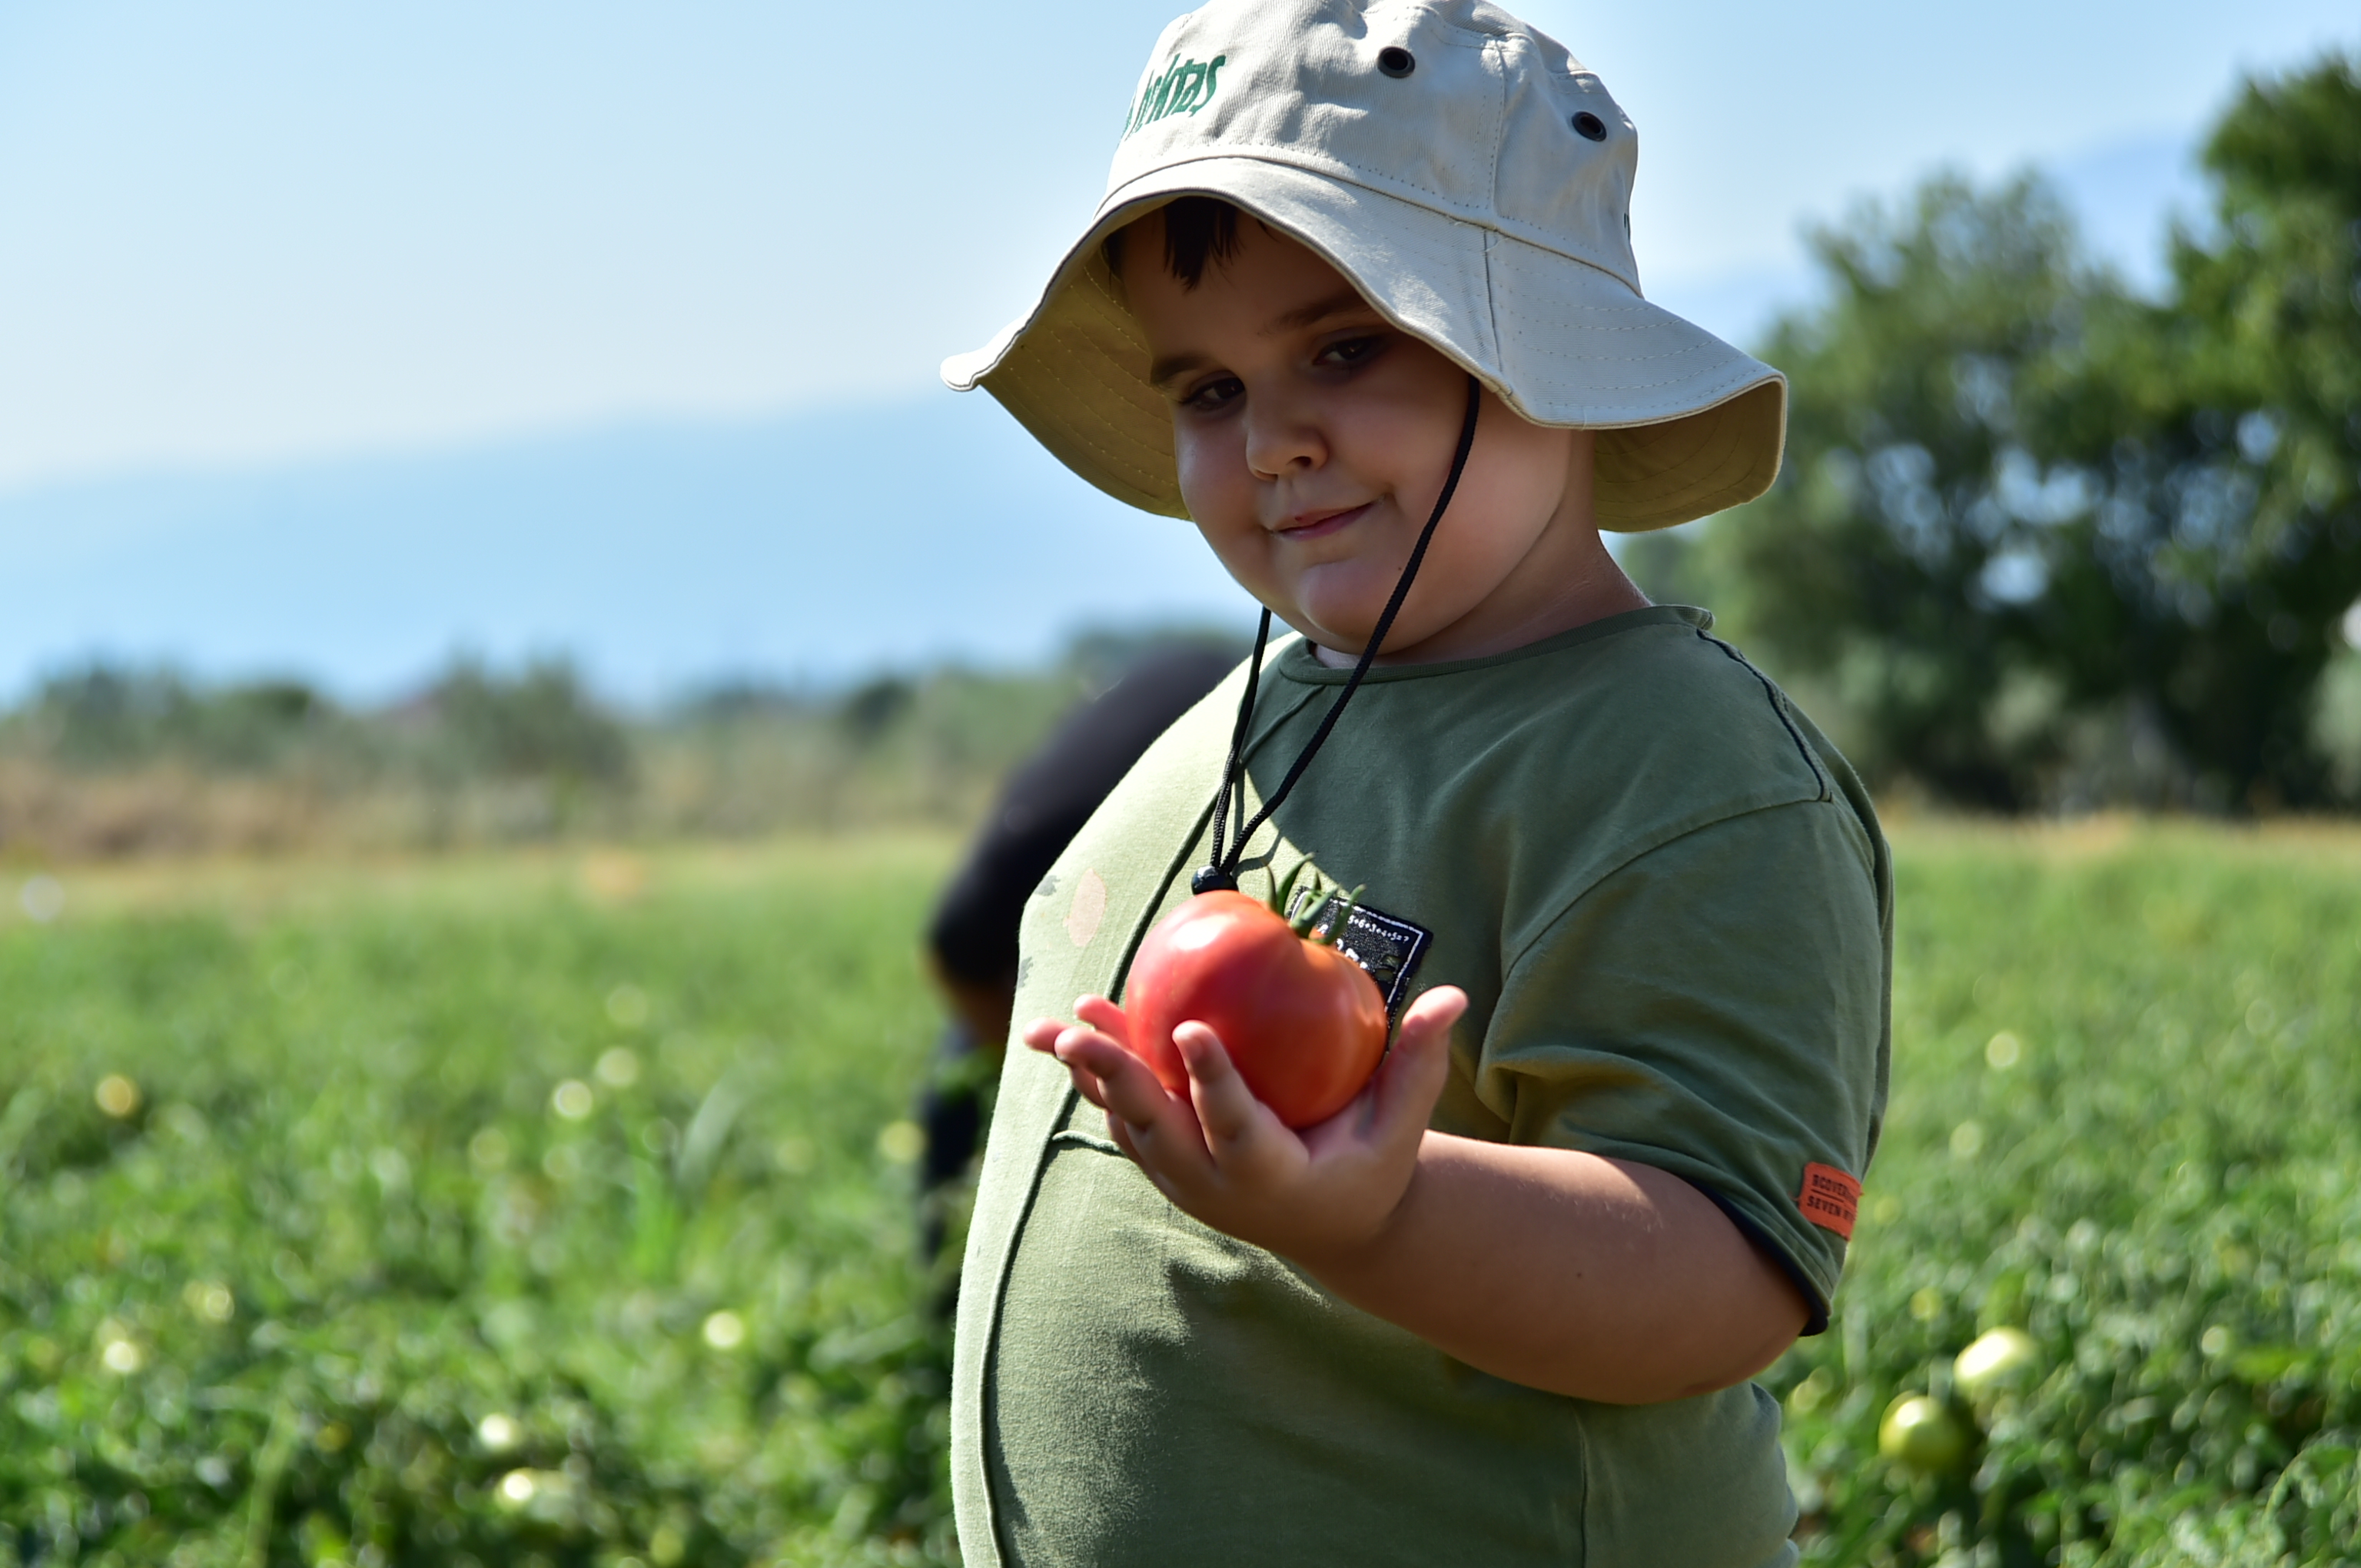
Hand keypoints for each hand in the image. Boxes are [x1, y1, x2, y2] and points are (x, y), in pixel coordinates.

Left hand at [1017, 986, 1469, 1265]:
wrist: (1331, 1226)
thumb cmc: (1372, 1165)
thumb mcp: (1401, 1127)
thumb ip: (1419, 1064)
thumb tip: (1454, 995)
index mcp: (1270, 1177)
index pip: (1235, 1128)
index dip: (1211, 1081)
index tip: (1189, 1027)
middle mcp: (1213, 1186)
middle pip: (1156, 1131)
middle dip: (1117, 1081)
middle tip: (1084, 1031)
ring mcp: (1182, 1179)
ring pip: (1126, 1125)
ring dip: (1092, 1077)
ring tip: (1061, 1026)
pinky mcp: (1165, 1164)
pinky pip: (1120, 1117)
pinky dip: (1090, 1080)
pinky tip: (1061, 1030)